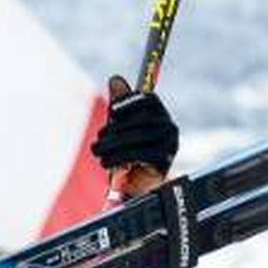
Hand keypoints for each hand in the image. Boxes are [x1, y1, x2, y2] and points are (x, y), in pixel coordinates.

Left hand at [95, 78, 179, 196]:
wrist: (136, 188)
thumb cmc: (128, 154)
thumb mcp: (120, 128)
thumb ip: (120, 106)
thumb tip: (115, 79)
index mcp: (160, 115)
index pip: (149, 100)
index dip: (130, 101)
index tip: (112, 111)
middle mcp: (169, 128)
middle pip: (143, 119)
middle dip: (116, 129)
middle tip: (97, 140)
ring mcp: (170, 145)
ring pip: (140, 137)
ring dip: (114, 144)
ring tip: (98, 151)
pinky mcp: (165, 161)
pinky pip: (142, 154)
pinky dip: (121, 157)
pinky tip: (108, 163)